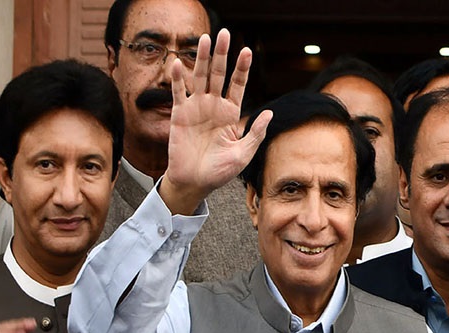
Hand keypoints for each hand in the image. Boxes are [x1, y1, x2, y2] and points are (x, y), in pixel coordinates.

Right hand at [160, 28, 271, 214]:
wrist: (195, 183)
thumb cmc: (220, 171)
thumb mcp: (243, 154)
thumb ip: (255, 133)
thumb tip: (270, 113)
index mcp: (230, 114)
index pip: (238, 85)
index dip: (242, 69)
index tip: (247, 52)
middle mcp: (214, 107)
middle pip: (219, 75)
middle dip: (222, 55)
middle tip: (225, 34)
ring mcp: (196, 109)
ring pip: (200, 78)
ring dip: (202, 59)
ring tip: (205, 39)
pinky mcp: (180, 115)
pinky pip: (179, 93)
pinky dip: (178, 78)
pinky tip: (179, 62)